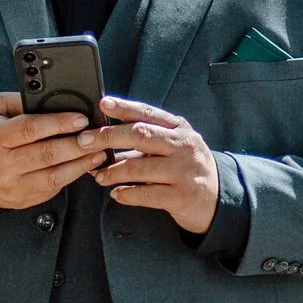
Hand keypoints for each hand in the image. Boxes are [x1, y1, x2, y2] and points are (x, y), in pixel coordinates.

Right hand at [0, 92, 104, 210]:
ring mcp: (13, 185)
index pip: (29, 129)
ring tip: (99, 152)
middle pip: (46, 154)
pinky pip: (53, 188)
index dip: (58, 123)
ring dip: (81, 163)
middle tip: (98, 136)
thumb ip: (19, 101)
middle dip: (77, 145)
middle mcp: (2, 164)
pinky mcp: (24, 199)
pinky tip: (85, 165)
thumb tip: (52, 100)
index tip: (80, 119)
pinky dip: (73, 176)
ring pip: (54, 176)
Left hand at [88, 96, 219, 235]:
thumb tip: (103, 140)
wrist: (217, 199)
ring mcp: (184, 171)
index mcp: (179, 129)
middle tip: (84, 141)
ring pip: (139, 167)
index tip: (102, 103)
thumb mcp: (174, 147)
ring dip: (112, 171)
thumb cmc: (187, 169)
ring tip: (99, 175)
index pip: (148, 113)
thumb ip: (145, 141)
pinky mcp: (181, 196)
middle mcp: (183, 146)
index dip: (124, 107)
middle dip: (108, 136)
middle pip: (140, 135)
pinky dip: (126, 194)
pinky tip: (116, 193)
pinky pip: (146, 194)